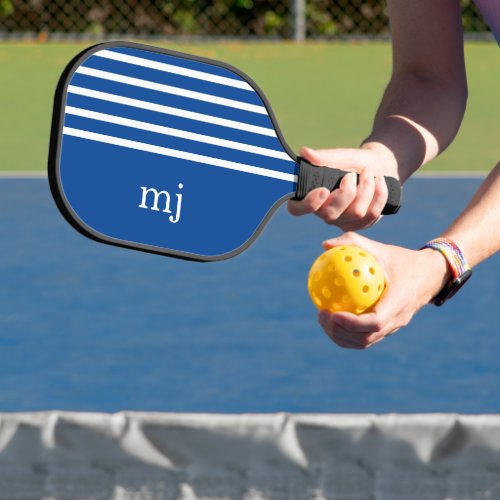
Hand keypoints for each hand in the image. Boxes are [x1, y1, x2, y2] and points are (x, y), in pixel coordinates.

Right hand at [288, 145, 397, 230]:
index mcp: (311, 196)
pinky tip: (379, 181)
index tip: (323, 190)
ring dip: (366, 188)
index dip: (308, 204)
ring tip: (368, 172)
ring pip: (356, 213)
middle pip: (330, 215)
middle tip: (351, 175)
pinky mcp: (361, 224)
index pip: (297, 209)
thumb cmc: (354, 162)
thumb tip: (304, 152)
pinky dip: (379, 193)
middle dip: (346, 193)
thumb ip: (324, 157)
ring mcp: (343, 221)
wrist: (379, 166)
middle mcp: (324, 212)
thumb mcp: (340, 156)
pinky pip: (372, 214)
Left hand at [316, 232, 450, 348]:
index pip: (375, 322)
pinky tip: (332, 318)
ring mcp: (394, 327)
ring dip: (341, 336)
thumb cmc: (401, 259)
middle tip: (321, 315)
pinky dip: (347, 334)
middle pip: (366, 338)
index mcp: (399, 301)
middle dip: (340, 332)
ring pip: (365, 342)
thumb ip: (353, 243)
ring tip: (323, 319)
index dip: (352, 323)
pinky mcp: (389, 329)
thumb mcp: (380, 248)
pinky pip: (366, 337)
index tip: (332, 313)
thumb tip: (325, 245)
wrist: (429, 275)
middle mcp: (398, 319)